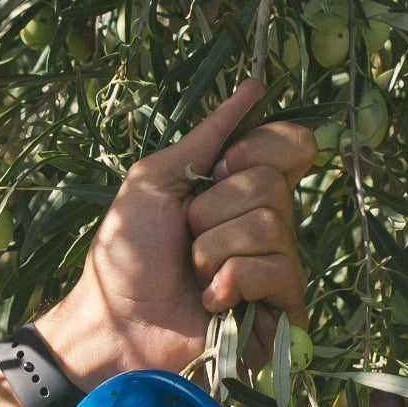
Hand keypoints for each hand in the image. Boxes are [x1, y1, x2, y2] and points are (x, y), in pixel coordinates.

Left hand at [35, 78, 316, 387]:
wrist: (116, 320)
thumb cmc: (127, 254)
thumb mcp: (155, 179)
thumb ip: (207, 135)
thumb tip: (256, 87)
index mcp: (244, 188)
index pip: (292, 145)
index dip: (255, 150)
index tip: (214, 172)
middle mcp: (269, 223)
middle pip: (273, 184)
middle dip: (214, 210)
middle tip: (187, 237)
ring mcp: (276, 268)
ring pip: (272, 227)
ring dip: (215, 249)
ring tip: (195, 275)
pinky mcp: (280, 310)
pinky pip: (279, 271)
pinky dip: (233, 281)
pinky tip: (212, 301)